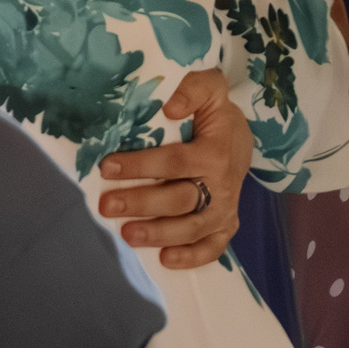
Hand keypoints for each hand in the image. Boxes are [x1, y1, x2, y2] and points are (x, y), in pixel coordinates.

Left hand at [97, 68, 246, 269]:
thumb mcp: (211, 88)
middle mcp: (222, 185)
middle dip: (141, 203)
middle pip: (180, 199)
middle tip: (107, 205)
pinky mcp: (225, 226)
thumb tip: (170, 108)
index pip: (174, 161)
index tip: (107, 167)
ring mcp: (224, 209)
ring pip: (192, 228)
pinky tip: (165, 259)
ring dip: (159, 234)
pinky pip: (212, 248)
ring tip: (127, 235)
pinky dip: (192, 257)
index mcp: (215, 152)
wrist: (241, 139)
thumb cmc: (215, 114)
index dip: (140, 165)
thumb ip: (194, 88)